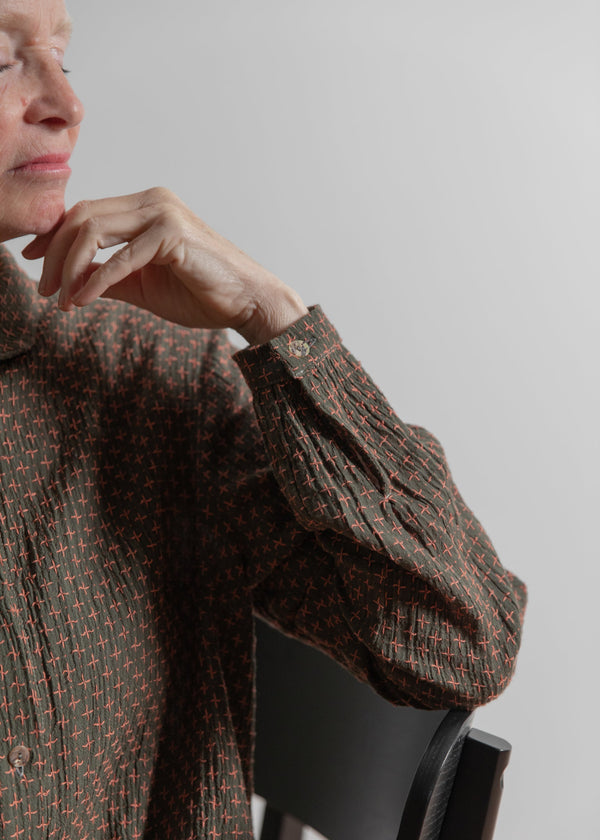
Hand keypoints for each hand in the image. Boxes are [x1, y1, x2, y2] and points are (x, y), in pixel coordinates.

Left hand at [22, 187, 307, 344]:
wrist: (247, 301)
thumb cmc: (201, 292)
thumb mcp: (141, 285)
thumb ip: (107, 275)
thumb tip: (70, 279)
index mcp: (145, 207)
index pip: (85, 212)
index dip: (52, 236)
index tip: (31, 262)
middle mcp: (152, 201)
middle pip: (81, 217)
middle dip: (53, 255)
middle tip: (44, 290)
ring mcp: (163, 214)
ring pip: (93, 230)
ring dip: (69, 268)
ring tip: (62, 299)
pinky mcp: (172, 235)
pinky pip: (120, 258)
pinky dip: (96, 281)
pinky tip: (83, 301)